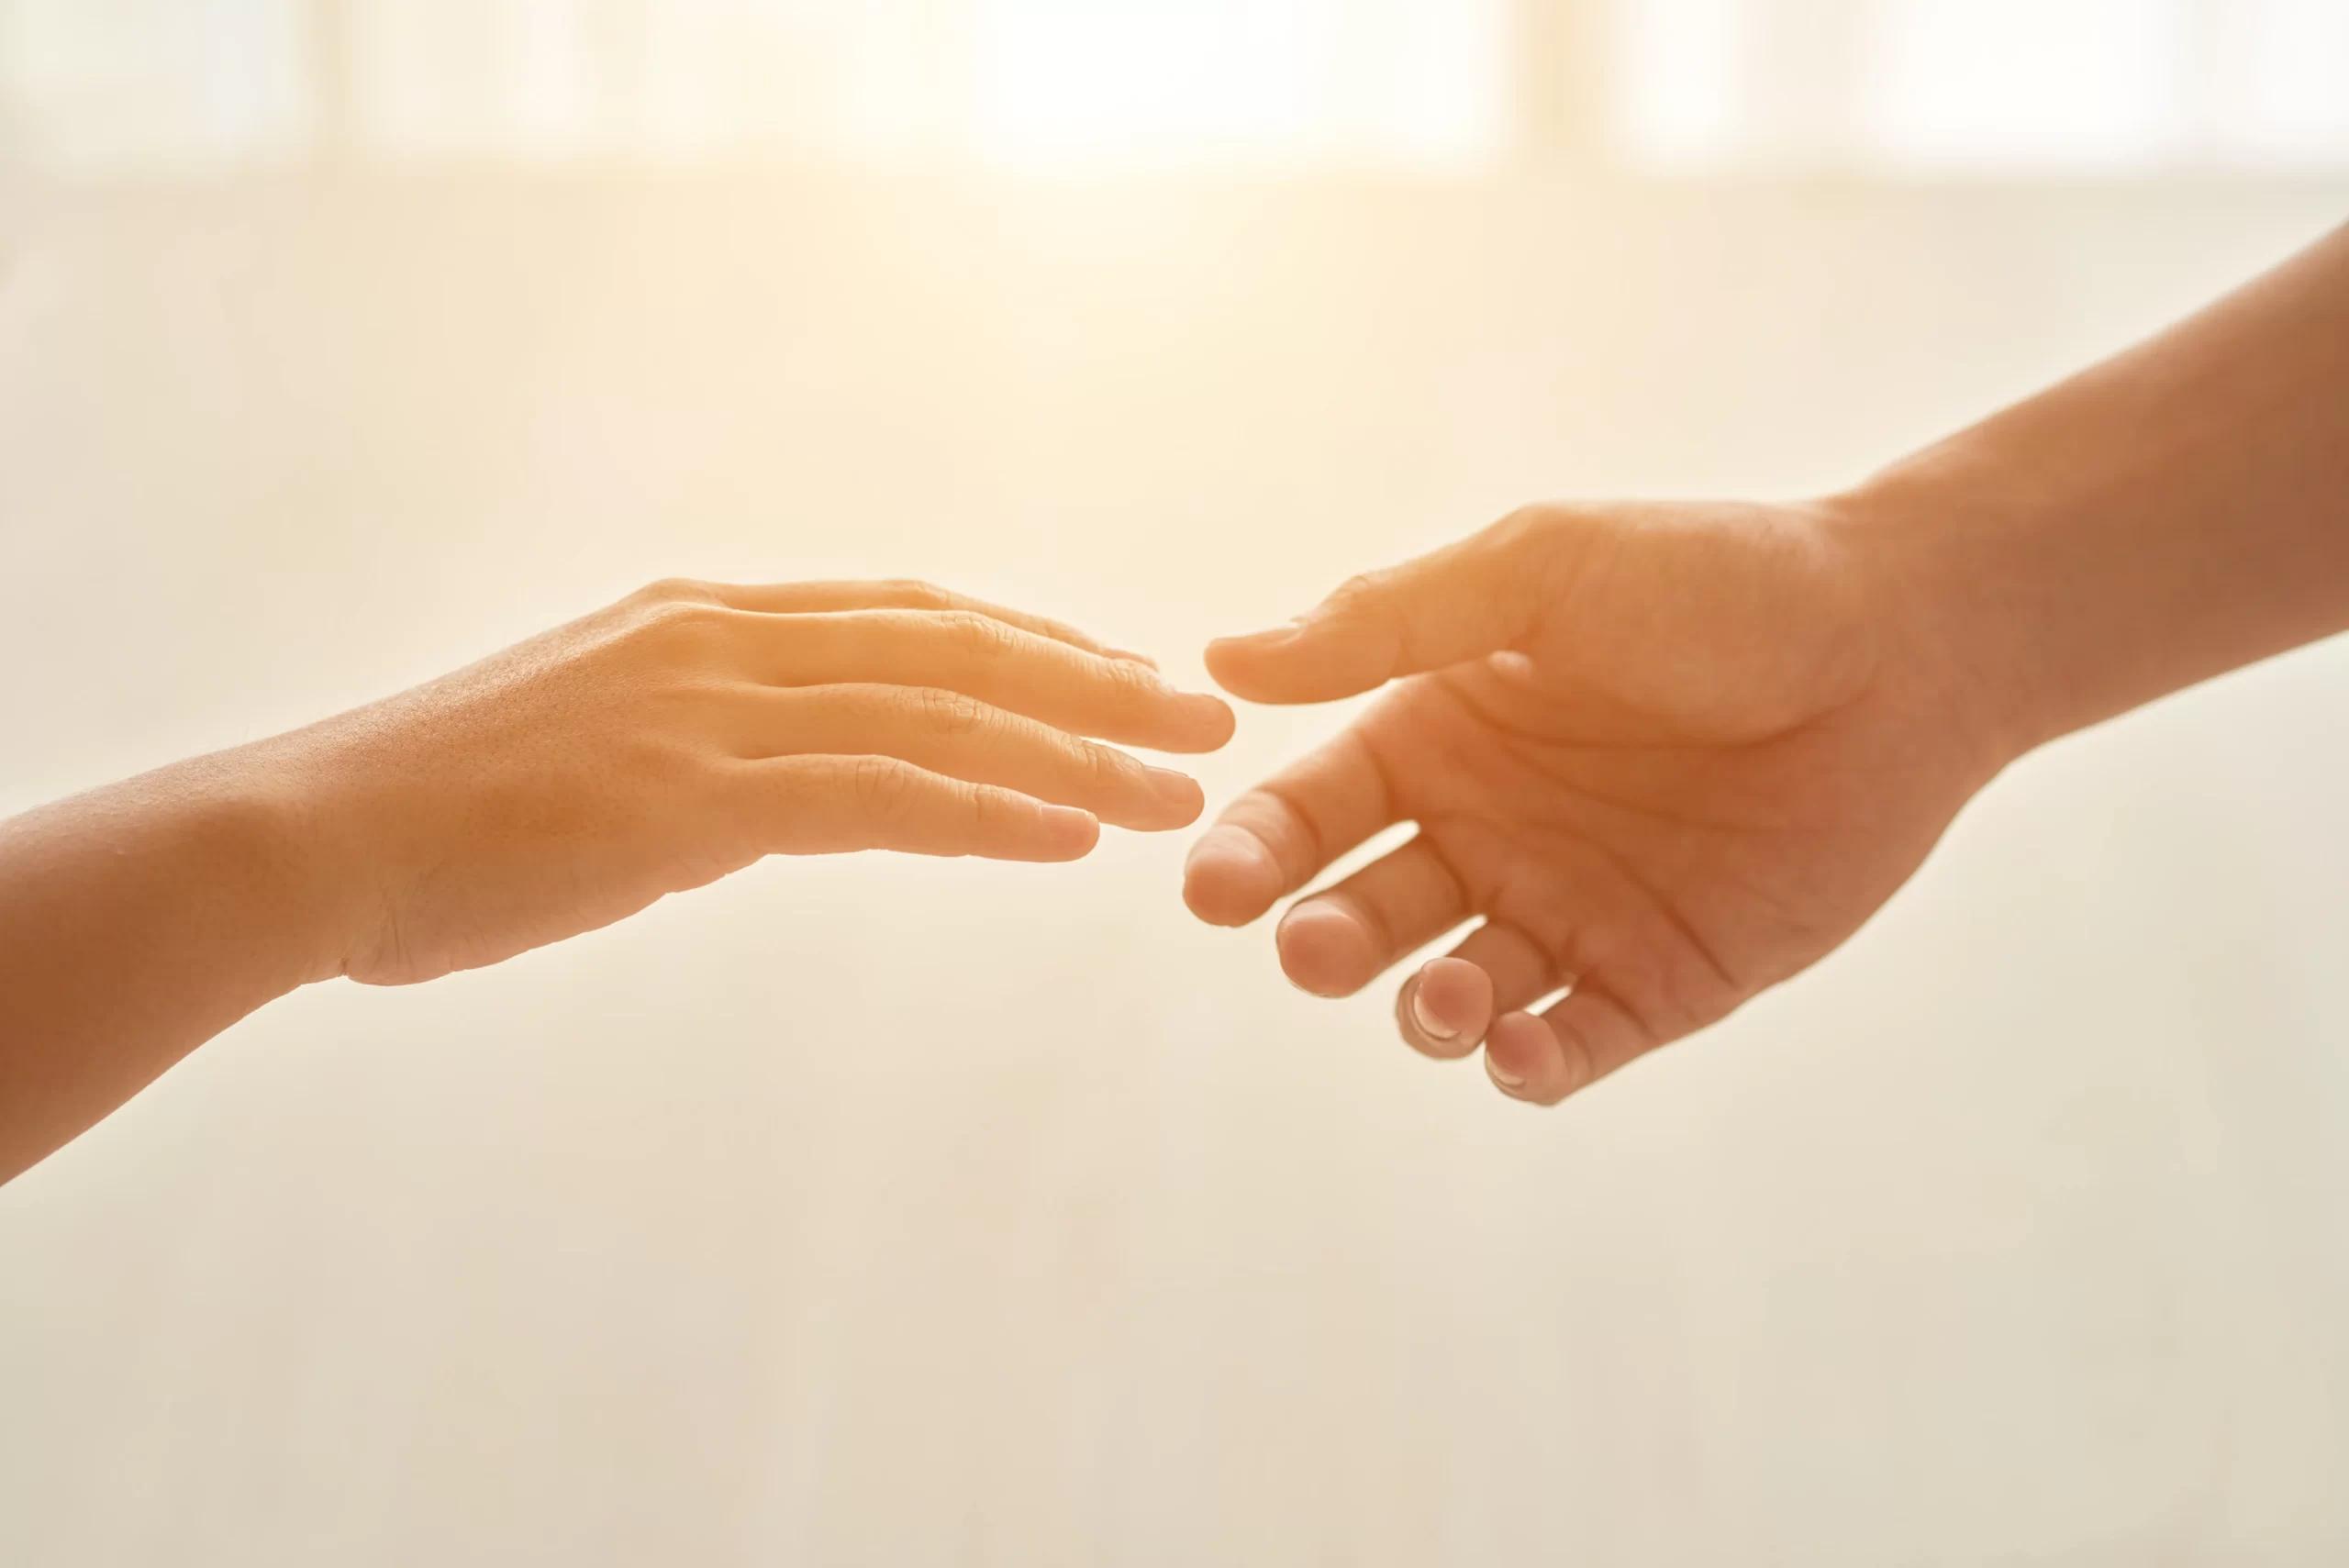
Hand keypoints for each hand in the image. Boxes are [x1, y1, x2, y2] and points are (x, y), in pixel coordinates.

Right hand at [264, 578, 1233, 985]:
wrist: (306, 840)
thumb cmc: (438, 815)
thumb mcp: (590, 744)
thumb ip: (700, 749)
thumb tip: (785, 792)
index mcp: (702, 619)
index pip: (907, 612)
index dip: (1029, 638)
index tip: (1119, 668)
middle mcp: (721, 639)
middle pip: (954, 644)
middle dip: (1092, 677)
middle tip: (1203, 711)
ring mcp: (707, 710)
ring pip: (939, 714)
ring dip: (1076, 751)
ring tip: (1183, 788)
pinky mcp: (690, 797)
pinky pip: (879, 797)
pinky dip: (990, 812)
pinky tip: (1075, 838)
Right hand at [1184, 500, 2003, 1104]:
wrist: (1907, 644)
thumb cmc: (1717, 583)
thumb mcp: (1540, 571)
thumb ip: (1390, 620)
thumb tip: (1226, 661)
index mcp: (1441, 732)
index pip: (1310, 809)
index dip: (1252, 852)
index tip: (1213, 888)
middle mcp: (1489, 831)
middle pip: (1363, 912)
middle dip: (1321, 942)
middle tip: (1316, 947)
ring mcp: (1572, 912)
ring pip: (1453, 993)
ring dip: (1425, 1011)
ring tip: (1444, 999)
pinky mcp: (1662, 980)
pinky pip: (1569, 1044)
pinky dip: (1528, 1066)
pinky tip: (1517, 1050)